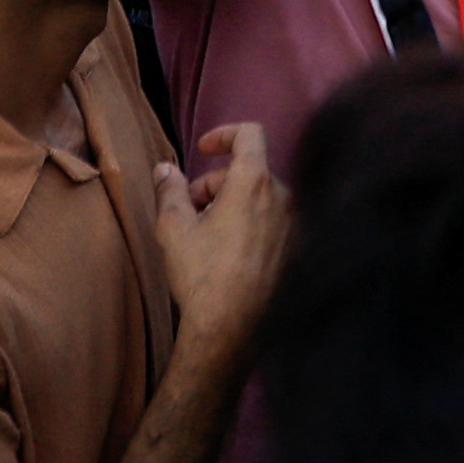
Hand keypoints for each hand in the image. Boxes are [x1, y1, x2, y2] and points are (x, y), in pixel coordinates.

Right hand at [159, 123, 294, 343]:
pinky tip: (229, 252)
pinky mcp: (298, 249)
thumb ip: (170, 190)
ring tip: (207, 234)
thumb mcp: (173, 228)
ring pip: (261, 198)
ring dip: (233, 204)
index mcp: (254, 183)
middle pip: (249, 171)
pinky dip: (251, 223)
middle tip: (189, 209)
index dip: (224, 133)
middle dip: (216, 183)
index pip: (250, 133)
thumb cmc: (201, 275)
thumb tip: (165, 168)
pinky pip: (273, 221)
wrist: (231, 328)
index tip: (203, 149)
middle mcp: (283, 197)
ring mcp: (295, 224)